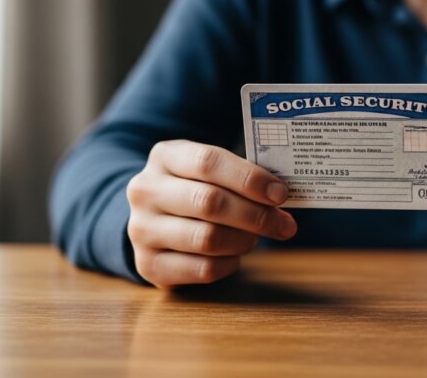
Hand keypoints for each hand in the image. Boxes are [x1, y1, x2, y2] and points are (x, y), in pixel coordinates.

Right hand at [126, 140, 296, 287]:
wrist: (152, 219)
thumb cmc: (194, 189)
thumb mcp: (209, 171)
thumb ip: (240, 176)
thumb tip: (280, 195)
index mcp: (165, 156)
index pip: (208, 162)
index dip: (249, 179)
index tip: (280, 193)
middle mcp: (146, 191)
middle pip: (209, 202)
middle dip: (256, 215)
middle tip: (285, 224)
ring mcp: (142, 229)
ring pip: (207, 238)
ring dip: (243, 240)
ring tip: (254, 238)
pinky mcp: (149, 264)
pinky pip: (203, 269)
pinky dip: (229, 263)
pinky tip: (234, 255)